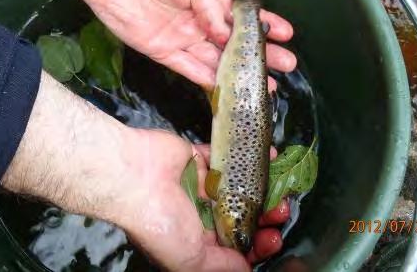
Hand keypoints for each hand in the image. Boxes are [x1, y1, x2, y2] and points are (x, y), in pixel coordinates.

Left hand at [73, 0, 296, 90]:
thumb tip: (227, 33)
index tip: (286, 34)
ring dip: (238, 74)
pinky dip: (208, 79)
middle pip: (233, 44)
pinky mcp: (162, 51)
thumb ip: (211, 5)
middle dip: (259, 54)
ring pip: (215, 61)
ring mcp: (181, 38)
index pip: (241, 16)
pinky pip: (189, 69)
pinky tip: (228, 88)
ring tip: (264, 85)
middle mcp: (197, 21)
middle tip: (285, 65)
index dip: (264, 24)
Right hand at [115, 129, 288, 271]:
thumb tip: (246, 270)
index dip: (257, 245)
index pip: (234, 247)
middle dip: (264, 216)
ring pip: (237, 188)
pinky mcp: (199, 159)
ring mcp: (200, 185)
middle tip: (281, 211)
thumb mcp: (191, 260)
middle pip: (240, 216)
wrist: (135, 177)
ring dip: (260, 188)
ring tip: (280, 188)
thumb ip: (222, 266)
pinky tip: (268, 156)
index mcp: (196, 240)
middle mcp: (199, 214)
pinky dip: (247, 157)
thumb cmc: (158, 223)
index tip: (273, 238)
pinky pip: (227, 158)